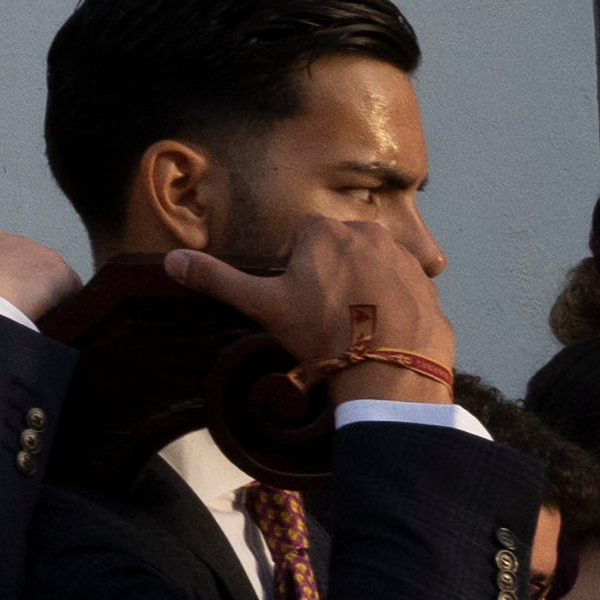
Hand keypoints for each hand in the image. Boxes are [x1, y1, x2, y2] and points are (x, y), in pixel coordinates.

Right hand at [153, 214, 454, 398]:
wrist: (391, 368)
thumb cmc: (322, 330)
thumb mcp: (265, 306)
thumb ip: (219, 279)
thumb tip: (171, 260)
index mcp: (325, 231)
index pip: (302, 235)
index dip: (294, 264)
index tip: (295, 296)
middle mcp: (368, 232)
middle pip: (340, 246)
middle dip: (331, 272)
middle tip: (323, 314)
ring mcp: (404, 257)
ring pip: (373, 265)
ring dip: (363, 286)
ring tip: (354, 327)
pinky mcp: (429, 285)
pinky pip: (404, 287)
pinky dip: (394, 303)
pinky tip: (382, 333)